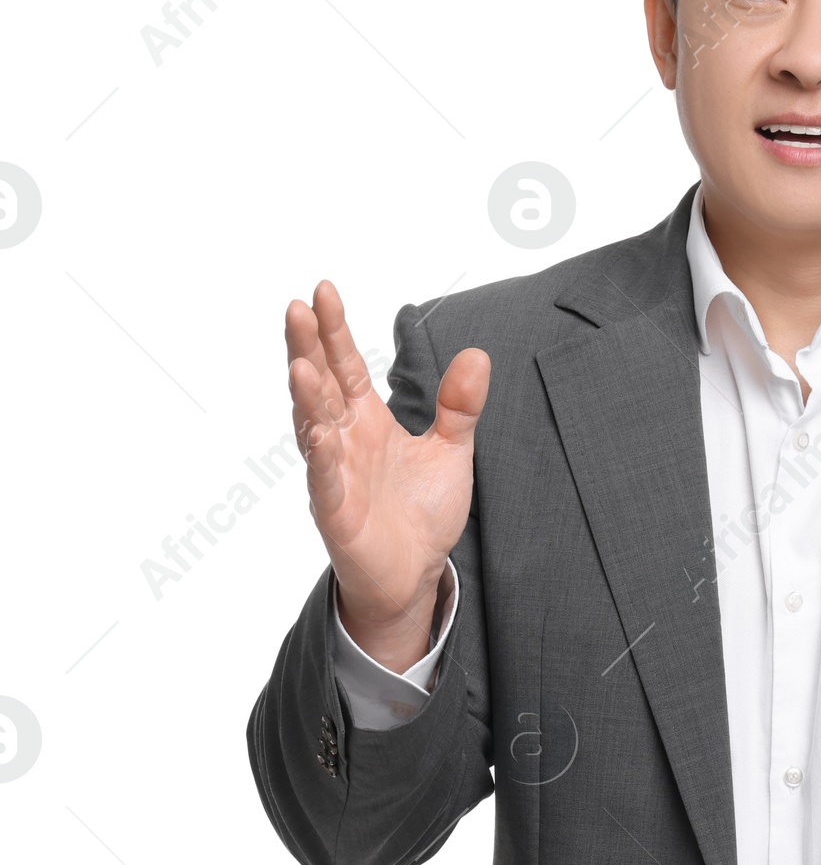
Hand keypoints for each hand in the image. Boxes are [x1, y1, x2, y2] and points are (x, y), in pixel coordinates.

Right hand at [286, 280, 489, 672]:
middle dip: (308, 347)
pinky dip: (320, 455)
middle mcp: (343, 440)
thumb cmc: (421, 512)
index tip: (323, 291)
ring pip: (313, 426)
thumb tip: (478, 355)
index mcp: (366, 421)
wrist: (416, 573)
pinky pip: (325, 479)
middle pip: (320, 384)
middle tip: (297, 307)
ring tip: (299, 362)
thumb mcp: (451, 450)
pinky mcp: (336, 511)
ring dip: (306, 396)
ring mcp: (335, 474)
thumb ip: (460, 406)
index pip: (344, 365)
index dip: (334, 330)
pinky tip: (316, 431)